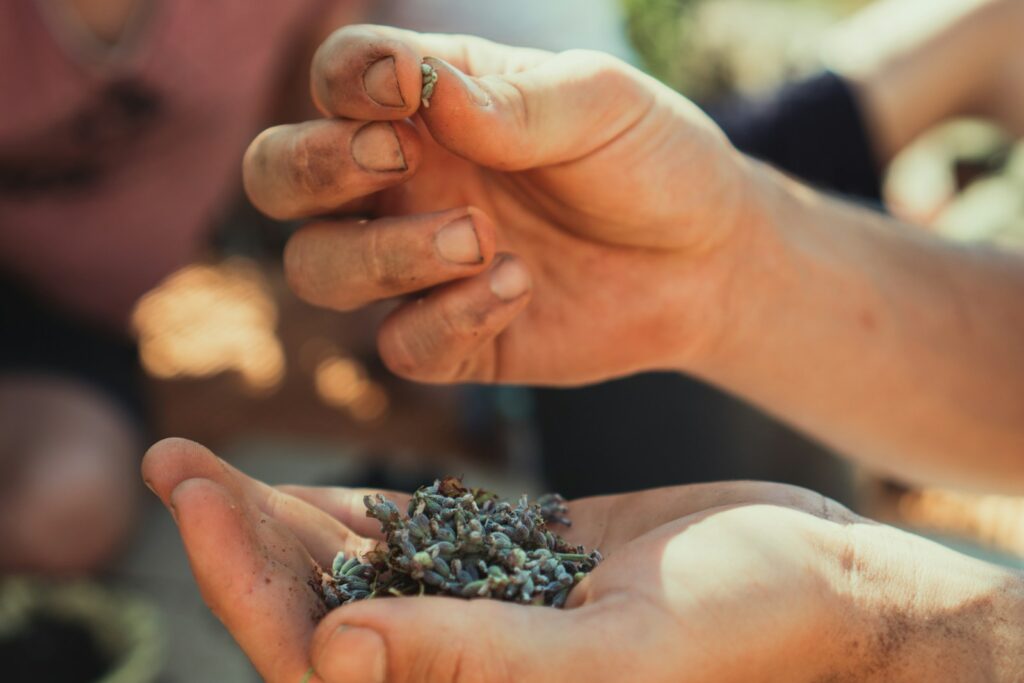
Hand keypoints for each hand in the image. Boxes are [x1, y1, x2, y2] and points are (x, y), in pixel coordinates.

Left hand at [141, 438, 1023, 681]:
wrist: (819, 589)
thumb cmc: (745, 631)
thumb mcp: (613, 652)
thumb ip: (478, 663)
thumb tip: (330, 653)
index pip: (320, 660)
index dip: (246, 584)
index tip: (198, 497)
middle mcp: (463, 672)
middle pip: (316, 613)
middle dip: (238, 544)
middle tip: (174, 461)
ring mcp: (483, 617)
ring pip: (354, 572)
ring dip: (275, 519)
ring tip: (203, 459)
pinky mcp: (511, 568)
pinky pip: (413, 539)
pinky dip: (357, 505)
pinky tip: (309, 474)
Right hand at [243, 26, 751, 385]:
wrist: (707, 259)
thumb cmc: (651, 160)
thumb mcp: (599, 105)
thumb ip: (512, 100)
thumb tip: (423, 92)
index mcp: (430, 107)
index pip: (337, 79)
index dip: (345, 82)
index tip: (401, 89)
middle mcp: (406, 184)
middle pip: (279, 177)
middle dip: (308, 169)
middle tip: (393, 159)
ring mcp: (421, 266)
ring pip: (318, 269)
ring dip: (381, 255)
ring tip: (478, 238)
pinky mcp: (454, 338)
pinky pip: (401, 346)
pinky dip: (444, 320)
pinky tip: (517, 287)